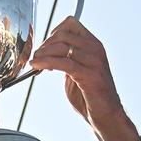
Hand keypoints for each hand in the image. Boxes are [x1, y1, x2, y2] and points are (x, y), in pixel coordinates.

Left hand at [30, 17, 140, 140]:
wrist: (106, 116)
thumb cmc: (91, 98)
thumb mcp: (77, 72)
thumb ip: (67, 60)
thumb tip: (48, 54)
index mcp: (94, 45)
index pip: (71, 24)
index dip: (53, 32)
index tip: (44, 47)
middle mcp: (95, 49)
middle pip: (63, 33)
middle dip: (45, 44)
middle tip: (36, 57)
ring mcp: (94, 60)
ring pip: (61, 46)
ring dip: (43, 53)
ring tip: (34, 62)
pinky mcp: (89, 74)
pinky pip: (63, 62)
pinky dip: (46, 62)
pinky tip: (37, 67)